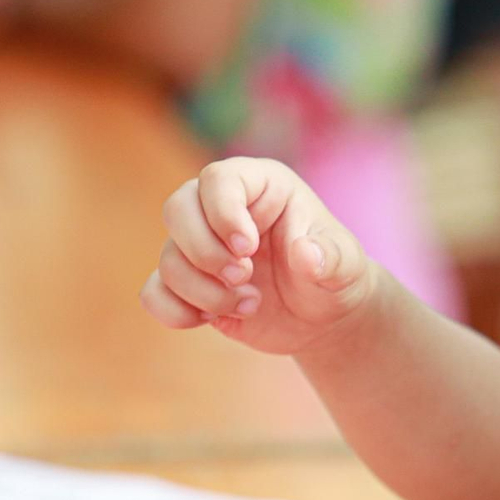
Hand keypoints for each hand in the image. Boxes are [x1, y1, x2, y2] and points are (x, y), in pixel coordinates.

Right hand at [141, 157, 379, 356]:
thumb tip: (306, 255)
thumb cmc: (335, 276)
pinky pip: (154, 293)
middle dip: (206, 253)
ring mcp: (200, 247)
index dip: (223, 213)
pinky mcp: (189, 284)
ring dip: (205, 292)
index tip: (248, 248)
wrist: (323, 317)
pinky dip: (176, 312)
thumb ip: (331, 257)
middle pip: (176, 210)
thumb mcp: (345, 265)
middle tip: (245, 276)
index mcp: (260, 187)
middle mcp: (220, 210)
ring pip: (168, 259)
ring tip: (251, 304)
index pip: (218, 179)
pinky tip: (214, 320)